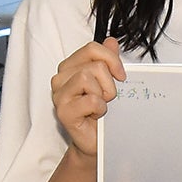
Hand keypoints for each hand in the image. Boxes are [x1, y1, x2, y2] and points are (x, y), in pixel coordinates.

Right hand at [50, 37, 124, 158]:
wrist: (97, 140)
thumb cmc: (100, 111)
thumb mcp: (108, 82)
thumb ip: (108, 60)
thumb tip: (111, 41)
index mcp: (70, 67)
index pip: (92, 49)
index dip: (111, 59)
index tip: (121, 75)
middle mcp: (61, 78)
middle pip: (94, 64)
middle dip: (109, 82)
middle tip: (107, 98)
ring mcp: (59, 95)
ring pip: (88, 78)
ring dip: (104, 95)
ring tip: (101, 106)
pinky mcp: (63, 112)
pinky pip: (90, 100)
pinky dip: (100, 109)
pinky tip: (96, 116)